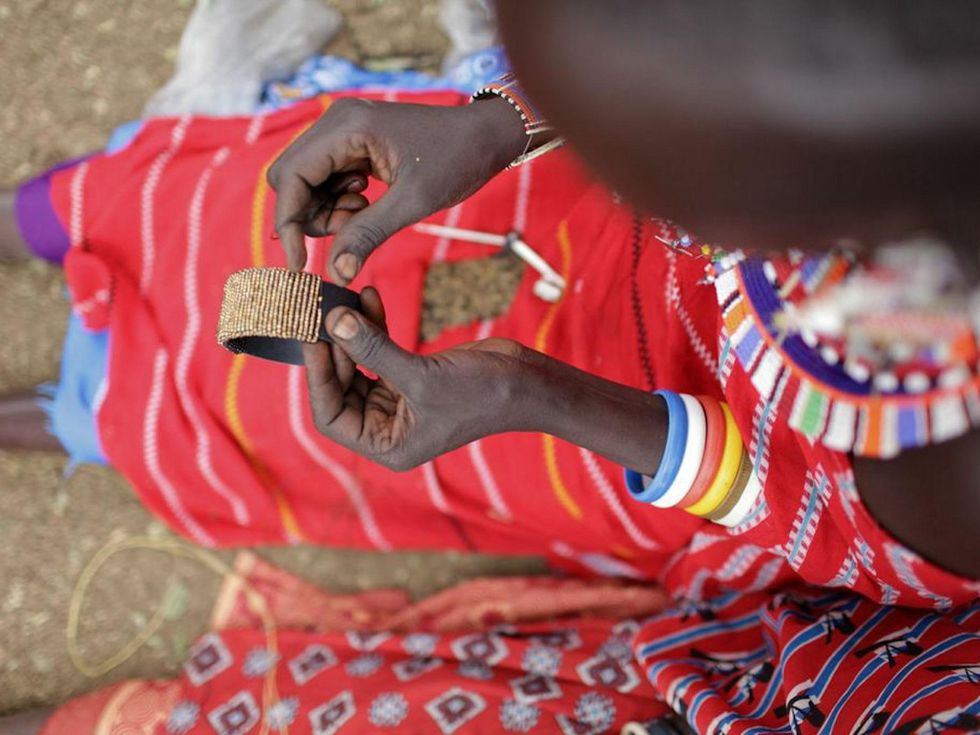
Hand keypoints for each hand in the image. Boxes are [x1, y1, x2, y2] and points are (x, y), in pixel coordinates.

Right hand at [268, 96, 526, 280]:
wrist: (486, 137)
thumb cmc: (456, 160)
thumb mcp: (413, 202)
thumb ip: (368, 234)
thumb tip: (337, 273)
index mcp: (345, 127)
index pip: (291, 177)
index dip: (288, 223)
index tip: (298, 264)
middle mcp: (336, 123)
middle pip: (291, 178)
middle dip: (307, 217)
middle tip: (344, 236)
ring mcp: (343, 131)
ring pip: (307, 182)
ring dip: (326, 212)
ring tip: (364, 217)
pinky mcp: (354, 144)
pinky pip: (327, 179)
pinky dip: (338, 203)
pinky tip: (367, 207)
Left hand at [305, 289, 668, 473]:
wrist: (529, 383)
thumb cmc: (483, 395)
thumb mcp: (423, 375)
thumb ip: (374, 349)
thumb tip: (333, 322)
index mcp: (387, 445)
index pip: (330, 416)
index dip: (318, 377)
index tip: (312, 338)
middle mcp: (388, 427)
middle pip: (340, 387)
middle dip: (332, 349)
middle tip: (321, 310)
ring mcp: (399, 401)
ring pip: (358, 363)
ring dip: (350, 332)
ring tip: (343, 298)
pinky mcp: (412, 375)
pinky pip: (380, 350)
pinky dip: (372, 325)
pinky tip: (368, 296)